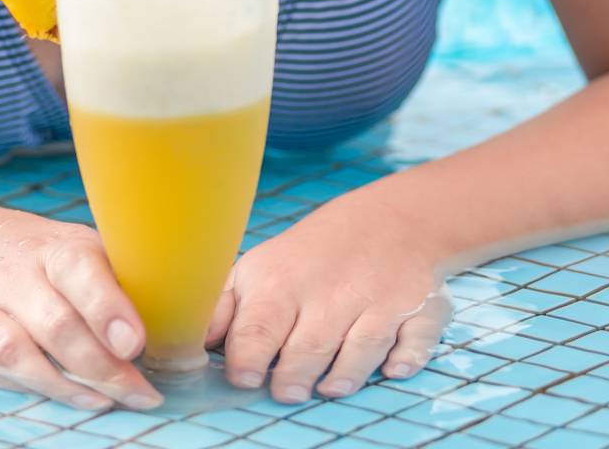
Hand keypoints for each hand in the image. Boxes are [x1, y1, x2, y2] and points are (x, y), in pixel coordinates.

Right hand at [0, 195, 162, 411]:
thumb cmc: (33, 252)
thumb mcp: (73, 247)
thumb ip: (116, 280)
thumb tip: (190, 314)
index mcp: (55, 245)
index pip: (81, 270)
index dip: (108, 307)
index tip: (135, 341)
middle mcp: (20, 273)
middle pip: (59, 325)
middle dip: (102, 366)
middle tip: (143, 393)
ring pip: (26, 355)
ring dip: (72, 385)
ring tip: (110, 400)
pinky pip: (4, 373)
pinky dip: (40, 388)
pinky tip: (74, 397)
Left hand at [206, 193, 453, 401]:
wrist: (392, 220)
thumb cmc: (312, 257)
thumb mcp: (261, 270)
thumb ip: (225, 310)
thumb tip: (190, 345)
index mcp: (281, 283)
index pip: (255, 330)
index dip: (246, 361)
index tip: (242, 377)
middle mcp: (328, 294)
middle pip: (304, 352)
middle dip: (291, 379)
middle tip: (285, 389)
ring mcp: (375, 303)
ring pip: (354, 356)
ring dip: (339, 379)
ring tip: (325, 385)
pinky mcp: (418, 312)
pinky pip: (411, 346)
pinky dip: (402, 360)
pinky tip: (392, 366)